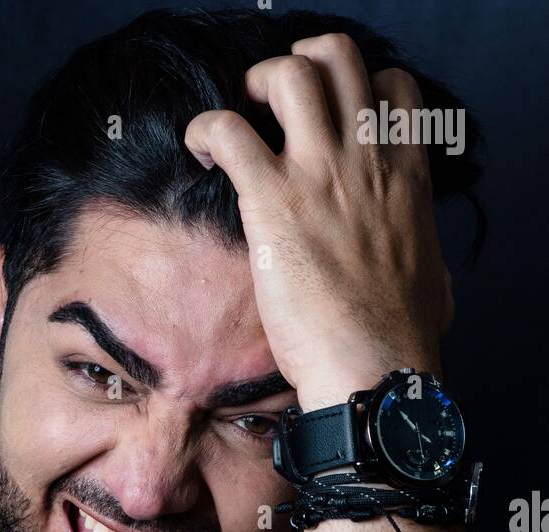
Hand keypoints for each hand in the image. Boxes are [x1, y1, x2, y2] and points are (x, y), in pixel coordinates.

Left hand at [184, 32, 453, 411]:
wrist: (373, 369)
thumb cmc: (403, 340)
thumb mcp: (433, 279)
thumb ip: (421, 254)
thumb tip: (423, 269)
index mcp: (406, 175)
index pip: (393, 88)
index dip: (357, 90)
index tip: (331, 121)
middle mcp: (366, 160)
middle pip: (338, 60)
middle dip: (301, 68)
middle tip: (276, 106)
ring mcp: (320, 174)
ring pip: (288, 75)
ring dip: (256, 87)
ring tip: (241, 119)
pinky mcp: (273, 201)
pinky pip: (228, 131)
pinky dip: (206, 130)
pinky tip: (201, 152)